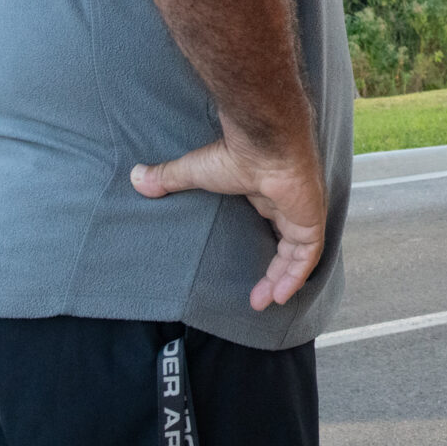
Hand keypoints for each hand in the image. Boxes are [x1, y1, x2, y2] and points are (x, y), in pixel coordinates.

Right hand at [131, 132, 327, 309]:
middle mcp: (286, 203)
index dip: (263, 248)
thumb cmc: (235, 153)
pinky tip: (281, 294)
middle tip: (257, 298)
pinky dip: (296, 275)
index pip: (270, 224)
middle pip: (286, 245)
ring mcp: (301, 211)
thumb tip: (136, 177)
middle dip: (274, 273)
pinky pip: (308, 253)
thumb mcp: (194, 171)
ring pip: (298, 253)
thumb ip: (168, 177)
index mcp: (265, 192)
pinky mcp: (310, 219)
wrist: (264, 143)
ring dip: (284, 279)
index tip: (251, 271)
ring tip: (265, 302)